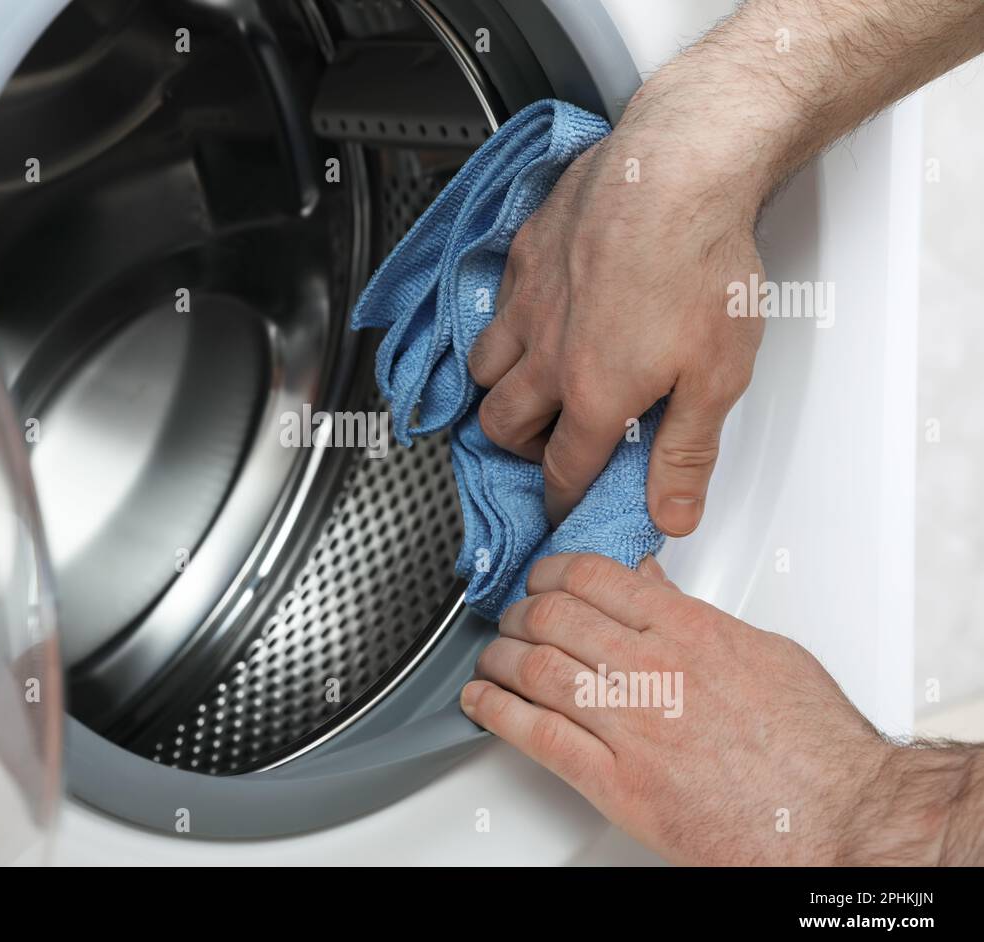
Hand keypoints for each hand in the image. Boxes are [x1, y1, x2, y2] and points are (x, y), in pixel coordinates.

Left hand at [460, 553, 963, 864]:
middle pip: (554, 617)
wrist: (839, 820)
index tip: (540, 579)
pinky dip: (496, 711)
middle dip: (520, 613)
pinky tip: (481, 701)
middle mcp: (654, 670)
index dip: (551, 573)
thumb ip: (698, 615)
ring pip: (536, 669)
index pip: (594, 578)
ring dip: (500, 658)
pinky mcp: (618, 783)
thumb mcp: (764, 652)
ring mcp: (632, 725)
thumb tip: (652, 587)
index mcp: (690, 630)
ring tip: (492, 658)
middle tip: (512, 619)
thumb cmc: (817, 746)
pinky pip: (537, 735)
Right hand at [468, 120, 763, 535]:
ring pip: (483, 366)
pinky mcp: (526, 253)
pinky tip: (535, 313)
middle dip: (520, 448)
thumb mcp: (717, 376)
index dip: (563, 500)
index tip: (565, 506)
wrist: (679, 167)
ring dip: (501, 388)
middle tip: (548, 446)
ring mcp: (529, 302)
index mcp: (592, 394)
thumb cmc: (701, 262)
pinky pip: (494, 304)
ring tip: (530, 386)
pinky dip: (505, 324)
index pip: (562, 470)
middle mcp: (546, 354)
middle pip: (502, 424)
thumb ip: (686, 453)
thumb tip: (671, 514)